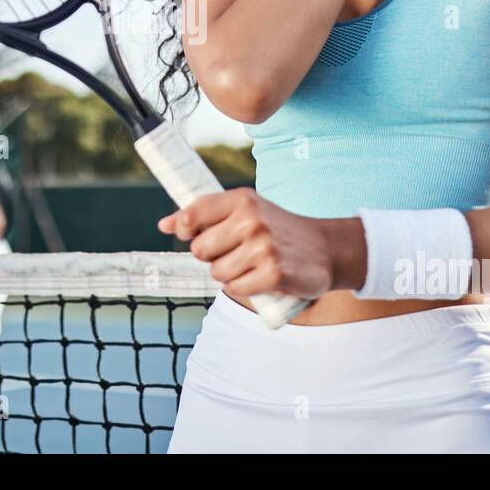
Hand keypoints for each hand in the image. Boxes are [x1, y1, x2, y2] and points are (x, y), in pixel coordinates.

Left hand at [157, 188, 358, 300]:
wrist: (326, 249)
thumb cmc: (276, 229)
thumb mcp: (245, 212)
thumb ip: (205, 216)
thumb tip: (164, 225)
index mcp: (242, 200)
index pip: (192, 214)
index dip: (184, 229)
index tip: (191, 234)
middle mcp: (251, 220)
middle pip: (200, 250)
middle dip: (212, 256)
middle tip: (236, 252)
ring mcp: (263, 247)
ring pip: (217, 272)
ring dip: (230, 274)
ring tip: (252, 264)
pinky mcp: (274, 274)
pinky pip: (236, 289)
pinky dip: (244, 288)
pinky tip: (261, 278)